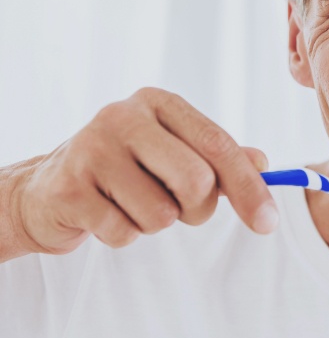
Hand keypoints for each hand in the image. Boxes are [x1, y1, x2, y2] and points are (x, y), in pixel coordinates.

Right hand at [5, 88, 276, 257]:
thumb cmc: (128, 169)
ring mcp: (91, 148)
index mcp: (158, 103)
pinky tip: (105, 213)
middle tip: (180, 208)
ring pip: (161, 215)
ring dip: (156, 223)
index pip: (218, 144)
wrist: (51, 188)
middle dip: (198, 209)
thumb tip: (264, 163)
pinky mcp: (68, 187)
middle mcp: (124, 116)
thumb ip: (219, 157)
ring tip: (132, 203)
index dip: (249, 187)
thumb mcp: (175, 152)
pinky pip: (125, 233)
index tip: (268, 222)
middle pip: (197, 181)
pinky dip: (124, 234)